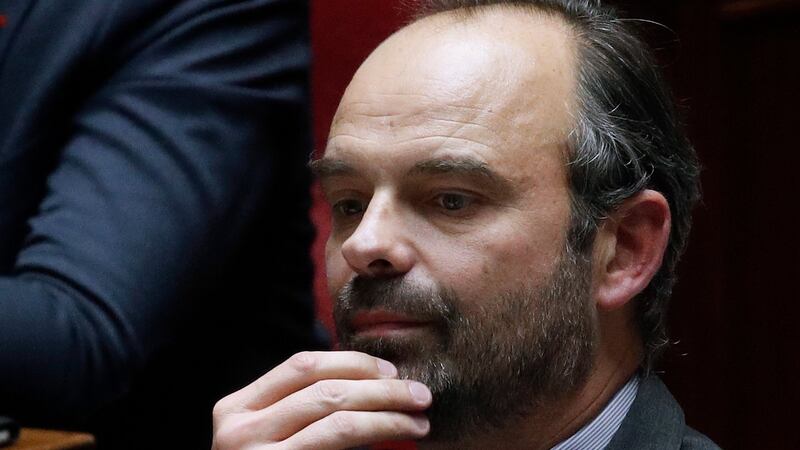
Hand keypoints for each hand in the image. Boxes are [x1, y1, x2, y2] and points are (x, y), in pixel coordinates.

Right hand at [211, 351, 431, 449]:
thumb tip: (373, 380)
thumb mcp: (266, 434)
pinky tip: (396, 439)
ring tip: (417, 420)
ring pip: (339, 423)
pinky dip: (375, 437)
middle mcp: (241, 432)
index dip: (352, 363)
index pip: (302, 366)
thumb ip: (300, 408)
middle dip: (382, 390)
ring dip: (387, 417)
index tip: (390, 370)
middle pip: (327, 392)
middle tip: (419, 394)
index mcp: (236, 408)